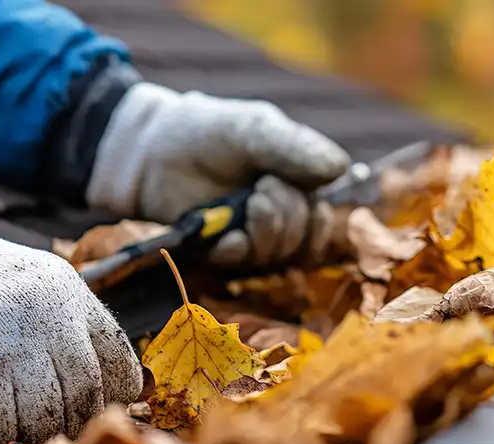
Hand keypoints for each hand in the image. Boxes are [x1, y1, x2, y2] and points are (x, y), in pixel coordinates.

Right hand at [0, 182, 142, 443]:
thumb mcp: (30, 283)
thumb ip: (64, 322)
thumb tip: (97, 384)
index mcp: (72, 294)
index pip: (119, 360)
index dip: (117, 398)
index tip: (101, 415)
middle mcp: (51, 316)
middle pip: (87, 392)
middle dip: (77, 424)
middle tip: (62, 440)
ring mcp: (13, 343)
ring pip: (50, 415)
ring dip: (40, 437)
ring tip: (28, 442)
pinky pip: (4, 424)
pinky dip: (1, 439)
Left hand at [85, 83, 350, 266]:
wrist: (152, 149)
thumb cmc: (207, 132)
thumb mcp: (255, 129)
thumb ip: (296, 147)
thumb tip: (342, 168)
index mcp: (293, 186)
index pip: (323, 220)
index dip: (318, 216)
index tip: (299, 187)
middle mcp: (274, 216)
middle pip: (304, 241)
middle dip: (288, 216)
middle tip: (262, 188)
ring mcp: (246, 236)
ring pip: (277, 255)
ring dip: (267, 232)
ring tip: (246, 204)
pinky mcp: (218, 251)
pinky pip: (242, 264)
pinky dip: (239, 251)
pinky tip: (230, 236)